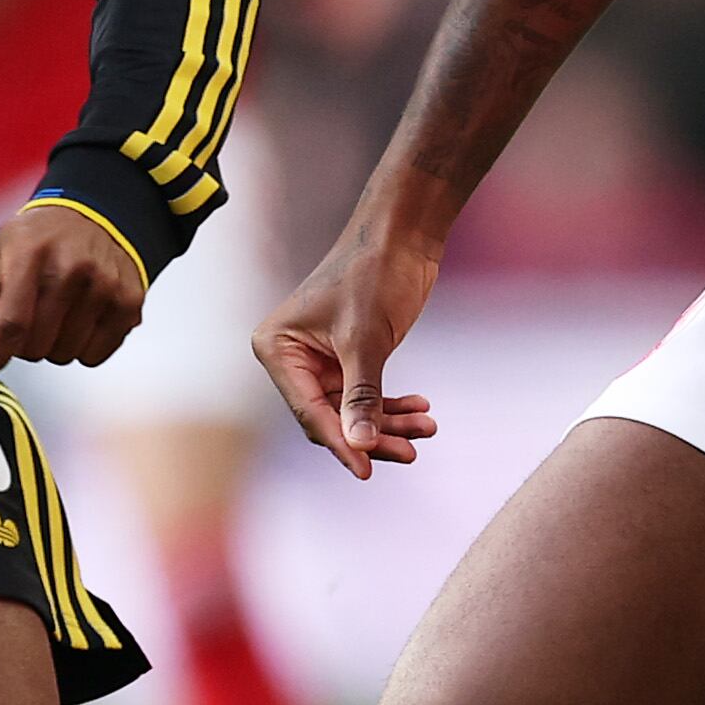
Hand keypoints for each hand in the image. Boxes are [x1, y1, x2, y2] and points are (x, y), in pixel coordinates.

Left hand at [0, 202, 143, 376]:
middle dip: (25, 343)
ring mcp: (104, 287)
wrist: (100, 215)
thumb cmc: (42, 239)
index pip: (11, 322)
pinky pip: (95, 355)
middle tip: (30, 320)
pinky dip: (83, 348)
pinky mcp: (128, 303)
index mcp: (32, 254)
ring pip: (65, 355)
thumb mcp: (4, 247)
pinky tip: (81, 320)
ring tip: (58, 317)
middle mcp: (72, 270)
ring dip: (54, 346)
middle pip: (36, 346)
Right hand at [254, 218, 443, 479]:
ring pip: (352, 410)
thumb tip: (359, 447)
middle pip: (330, 417)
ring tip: (427, 427)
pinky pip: (366, 394)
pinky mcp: (348, 356)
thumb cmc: (374, 274)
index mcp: (277, 349)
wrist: (402, 234)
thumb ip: (361, 396)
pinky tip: (421, 408)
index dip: (340, 443)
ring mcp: (319, 359)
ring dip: (389, 422)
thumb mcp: (366, 340)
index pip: (309, 411)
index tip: (367, 471)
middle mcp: (291, 357)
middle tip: (411, 450)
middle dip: (372, 434)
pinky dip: (393, 404)